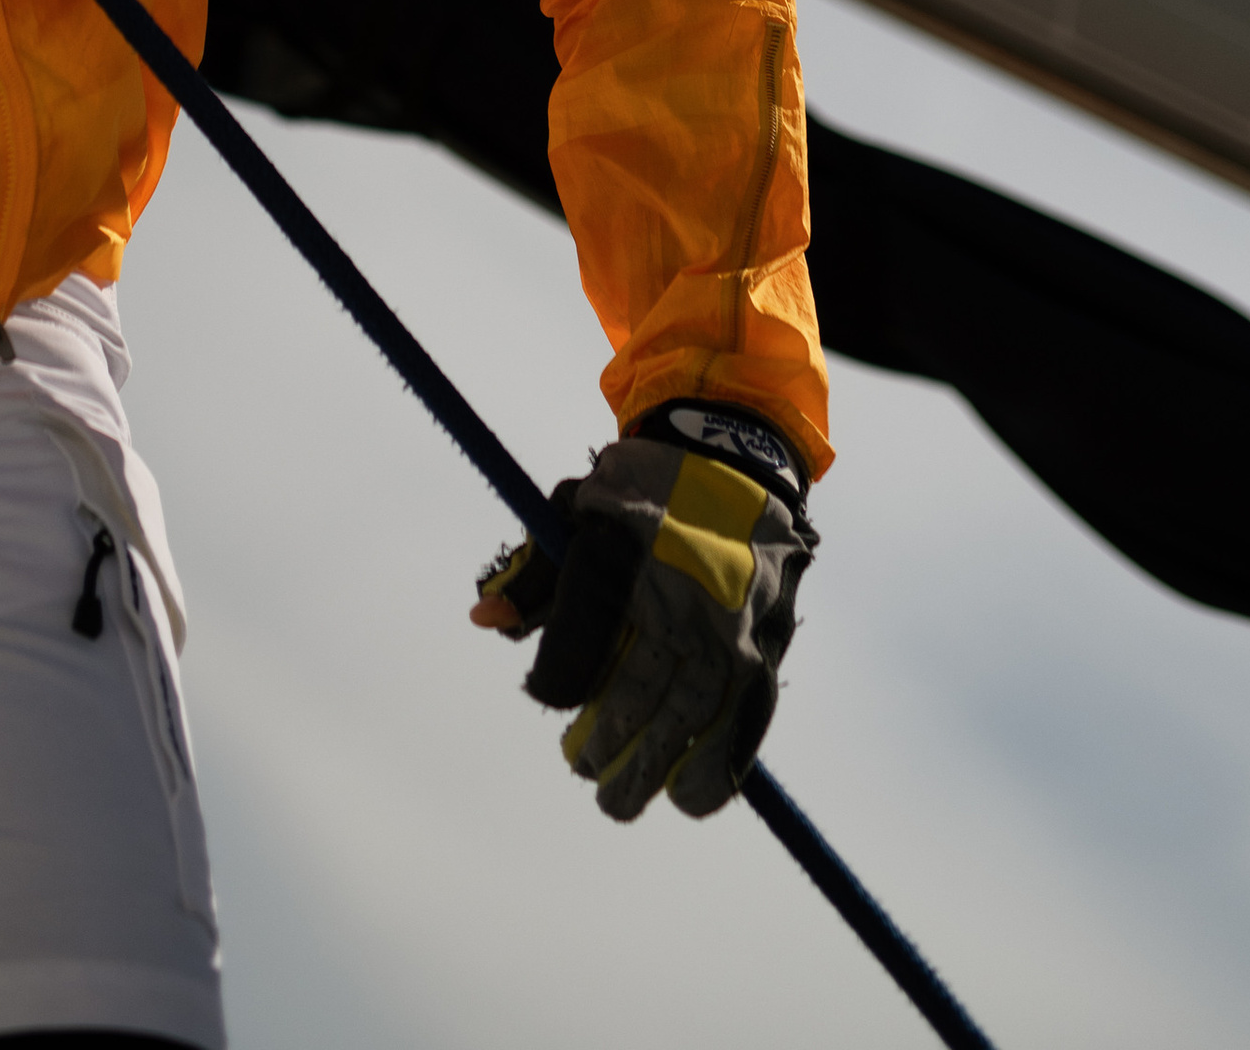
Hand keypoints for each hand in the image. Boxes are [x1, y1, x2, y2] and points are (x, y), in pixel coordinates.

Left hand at [471, 403, 814, 821]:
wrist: (734, 449)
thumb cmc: (643, 485)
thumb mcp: (579, 508)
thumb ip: (536, 572)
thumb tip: (482, 621)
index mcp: (623, 558)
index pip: (578, 650)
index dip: (554, 688)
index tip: (545, 704)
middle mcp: (679, 599)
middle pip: (634, 701)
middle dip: (603, 750)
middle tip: (584, 771)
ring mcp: (730, 625)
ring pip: (688, 721)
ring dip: (654, 771)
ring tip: (622, 799)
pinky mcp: (767, 640)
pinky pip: (745, 719)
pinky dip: (718, 766)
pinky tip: (691, 796)